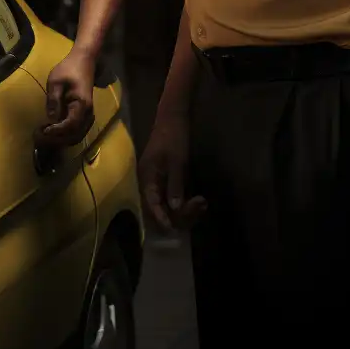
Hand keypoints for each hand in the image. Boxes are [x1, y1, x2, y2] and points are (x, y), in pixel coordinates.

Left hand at [36, 50, 95, 147]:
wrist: (83, 61)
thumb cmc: (68, 69)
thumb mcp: (56, 82)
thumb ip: (53, 101)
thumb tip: (50, 119)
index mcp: (82, 105)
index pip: (70, 125)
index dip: (57, 131)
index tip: (43, 130)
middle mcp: (88, 113)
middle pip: (75, 135)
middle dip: (58, 139)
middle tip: (40, 136)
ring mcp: (88, 115)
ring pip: (77, 135)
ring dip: (62, 139)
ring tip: (44, 135)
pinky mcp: (84, 115)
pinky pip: (77, 130)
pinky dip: (66, 134)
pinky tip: (53, 130)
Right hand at [139, 110, 206, 232]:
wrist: (173, 119)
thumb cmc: (173, 137)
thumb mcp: (177, 161)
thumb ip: (175, 185)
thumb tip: (175, 208)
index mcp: (146, 178)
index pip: (151, 204)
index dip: (162, 218)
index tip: (173, 229)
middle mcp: (149, 184)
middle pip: (160, 210)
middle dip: (179, 213)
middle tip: (200, 205)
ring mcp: (158, 184)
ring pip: (168, 207)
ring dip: (185, 210)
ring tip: (203, 203)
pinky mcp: (166, 182)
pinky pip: (173, 200)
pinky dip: (186, 203)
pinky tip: (200, 201)